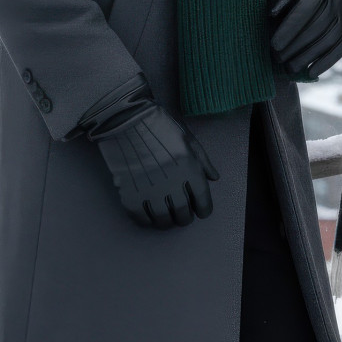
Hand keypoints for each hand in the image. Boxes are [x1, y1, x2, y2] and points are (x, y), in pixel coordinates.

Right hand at [78, 76, 218, 229]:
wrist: (127, 119)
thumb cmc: (160, 125)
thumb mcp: (188, 138)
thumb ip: (203, 161)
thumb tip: (214, 178)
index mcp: (189, 168)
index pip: (202, 199)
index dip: (204, 209)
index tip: (201, 211)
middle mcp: (172, 182)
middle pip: (183, 213)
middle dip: (185, 217)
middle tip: (182, 215)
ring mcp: (150, 189)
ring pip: (163, 220)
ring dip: (167, 222)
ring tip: (166, 217)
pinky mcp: (130, 194)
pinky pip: (140, 217)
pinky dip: (146, 221)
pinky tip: (149, 215)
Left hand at [270, 0, 341, 78]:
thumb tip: (271, 15)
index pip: (304, 11)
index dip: (288, 30)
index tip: (273, 45)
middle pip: (315, 28)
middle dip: (294, 47)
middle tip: (277, 59)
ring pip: (328, 40)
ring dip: (308, 57)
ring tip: (290, 68)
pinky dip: (327, 61)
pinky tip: (312, 72)